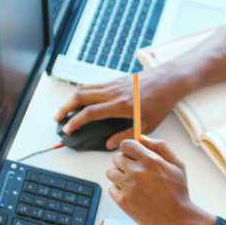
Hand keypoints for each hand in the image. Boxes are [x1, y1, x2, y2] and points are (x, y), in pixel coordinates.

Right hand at [53, 67, 182, 148]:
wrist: (168, 81)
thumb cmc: (161, 102)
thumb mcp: (147, 124)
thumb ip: (126, 135)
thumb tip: (110, 144)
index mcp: (120, 105)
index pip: (90, 113)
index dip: (75, 121)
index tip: (67, 128)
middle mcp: (113, 92)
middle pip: (81, 96)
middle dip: (65, 107)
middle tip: (57, 118)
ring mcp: (113, 84)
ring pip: (85, 88)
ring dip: (71, 99)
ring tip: (64, 109)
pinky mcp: (115, 80)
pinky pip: (93, 85)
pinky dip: (82, 92)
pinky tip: (81, 100)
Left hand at [106, 136, 212, 224]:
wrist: (177, 219)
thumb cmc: (179, 192)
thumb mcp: (177, 164)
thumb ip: (161, 147)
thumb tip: (142, 138)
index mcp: (150, 160)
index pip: (126, 145)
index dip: (129, 148)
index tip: (133, 154)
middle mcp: (137, 172)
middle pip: (116, 157)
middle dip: (125, 161)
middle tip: (135, 171)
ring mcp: (128, 187)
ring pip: (111, 172)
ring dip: (119, 175)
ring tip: (131, 182)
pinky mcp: (122, 201)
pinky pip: (112, 188)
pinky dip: (119, 189)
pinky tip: (132, 193)